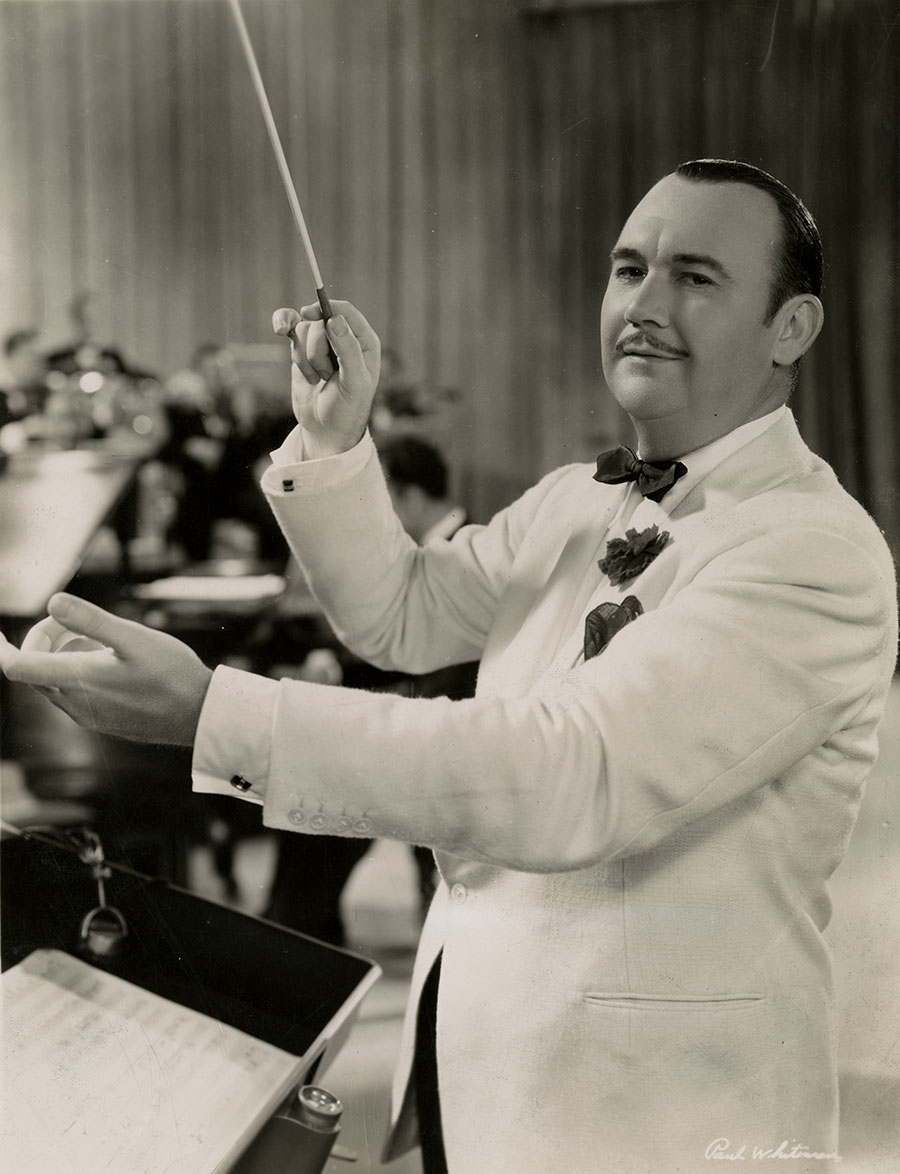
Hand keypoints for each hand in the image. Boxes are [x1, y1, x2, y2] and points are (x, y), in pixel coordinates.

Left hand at [0, 594, 212, 746]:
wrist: (199, 715)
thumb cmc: (172, 674)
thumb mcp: (134, 638)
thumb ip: (91, 620)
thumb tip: (53, 601)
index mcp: (77, 680)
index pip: (18, 667)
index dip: (2, 649)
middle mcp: (75, 704)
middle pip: (34, 673)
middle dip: (43, 642)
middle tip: (71, 622)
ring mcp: (88, 717)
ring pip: (54, 684)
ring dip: (61, 657)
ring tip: (97, 640)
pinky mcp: (102, 722)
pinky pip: (73, 696)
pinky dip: (76, 674)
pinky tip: (110, 663)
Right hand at [273, 300, 380, 457]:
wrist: (326, 430)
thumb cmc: (347, 409)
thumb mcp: (354, 383)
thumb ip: (348, 350)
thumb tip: (334, 320)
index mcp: (364, 342)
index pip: (345, 312)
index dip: (327, 309)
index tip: (311, 315)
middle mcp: (343, 337)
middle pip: (320, 321)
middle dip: (316, 350)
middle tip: (326, 375)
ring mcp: (321, 342)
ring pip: (303, 329)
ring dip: (304, 358)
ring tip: (317, 379)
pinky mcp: (302, 348)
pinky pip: (290, 327)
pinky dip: (283, 325)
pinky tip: (280, 329)